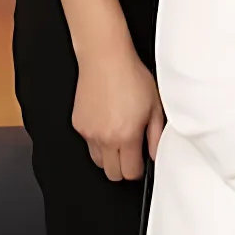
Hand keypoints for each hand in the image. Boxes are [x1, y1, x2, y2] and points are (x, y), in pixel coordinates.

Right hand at [70, 49, 162, 180]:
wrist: (105, 60)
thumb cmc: (132, 78)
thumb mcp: (155, 106)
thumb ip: (157, 135)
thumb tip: (155, 154)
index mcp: (126, 136)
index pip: (130, 172)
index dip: (139, 171)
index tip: (143, 163)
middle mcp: (104, 138)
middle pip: (111, 174)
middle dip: (123, 169)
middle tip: (133, 155)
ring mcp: (88, 133)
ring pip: (98, 161)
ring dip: (109, 157)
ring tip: (120, 139)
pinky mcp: (78, 125)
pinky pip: (88, 144)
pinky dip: (98, 142)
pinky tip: (108, 125)